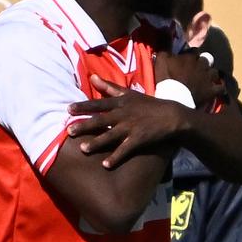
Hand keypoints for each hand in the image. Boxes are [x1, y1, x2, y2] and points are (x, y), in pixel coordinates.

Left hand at [67, 76, 191, 168]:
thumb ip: (108, 87)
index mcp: (120, 103)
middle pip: (101, 120)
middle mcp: (124, 115)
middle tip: (69, 131)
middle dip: (85, 125)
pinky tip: (105, 165)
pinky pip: (126, 149)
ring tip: (83, 149)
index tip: (68, 109)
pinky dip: (116, 157)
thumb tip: (92, 77)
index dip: (84, 107)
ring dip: (97, 142)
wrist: (172, 115)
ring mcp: (132, 127)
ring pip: (111, 135)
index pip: (99, 104)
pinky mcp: (140, 139)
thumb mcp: (129, 93)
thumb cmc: (147, 104)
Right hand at [153, 50, 224, 106]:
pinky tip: (215, 90)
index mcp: (190, 57)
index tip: (185, 60)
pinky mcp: (212, 90)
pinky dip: (218, 89)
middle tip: (195, 70)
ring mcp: (208, 77)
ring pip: (214, 72)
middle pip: (206, 60)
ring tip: (205, 79)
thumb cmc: (166, 80)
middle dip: (202, 64)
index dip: (190, 55)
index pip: (193, 51)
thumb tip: (167, 47)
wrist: (174, 99)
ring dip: (210, 75)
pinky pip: (221, 88)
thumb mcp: (160, 62)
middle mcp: (202, 65)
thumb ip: (165, 52)